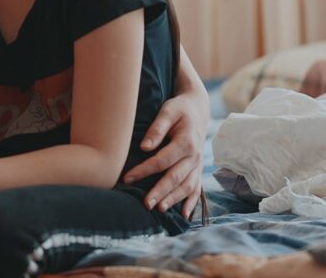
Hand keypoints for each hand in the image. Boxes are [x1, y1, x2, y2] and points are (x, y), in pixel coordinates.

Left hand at [122, 90, 208, 217]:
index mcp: (186, 142)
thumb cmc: (179, 110)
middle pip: (175, 177)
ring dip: (174, 200)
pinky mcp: (198, 170)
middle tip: (145, 204)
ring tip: (160, 210)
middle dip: (160, 192)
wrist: (198, 110)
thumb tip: (144, 147)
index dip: (144, 170)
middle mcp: (194, 157)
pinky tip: (184, 215)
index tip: (127, 178)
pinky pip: (197, 189)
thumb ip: (156, 128)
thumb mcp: (168, 112)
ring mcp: (198, 166)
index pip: (162, 160)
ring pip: (187, 186)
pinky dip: (191, 202)